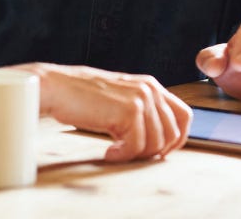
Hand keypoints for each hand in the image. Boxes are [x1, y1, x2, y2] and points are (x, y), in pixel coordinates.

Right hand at [18, 63, 191, 161]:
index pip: (184, 115)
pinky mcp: (129, 110)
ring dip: (135, 154)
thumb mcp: (119, 100)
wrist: (56, 87)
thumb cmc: (81, 97)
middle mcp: (151, 89)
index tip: (158, 151)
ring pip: (156, 143)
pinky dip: (123, 155)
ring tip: (114, 151)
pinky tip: (108, 151)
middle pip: (172, 133)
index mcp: (151, 85)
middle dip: (153, 151)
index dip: (176, 139)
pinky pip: (137, 146)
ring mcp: (141, 98)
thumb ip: (140, 113)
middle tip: (130, 153)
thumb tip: (157, 143)